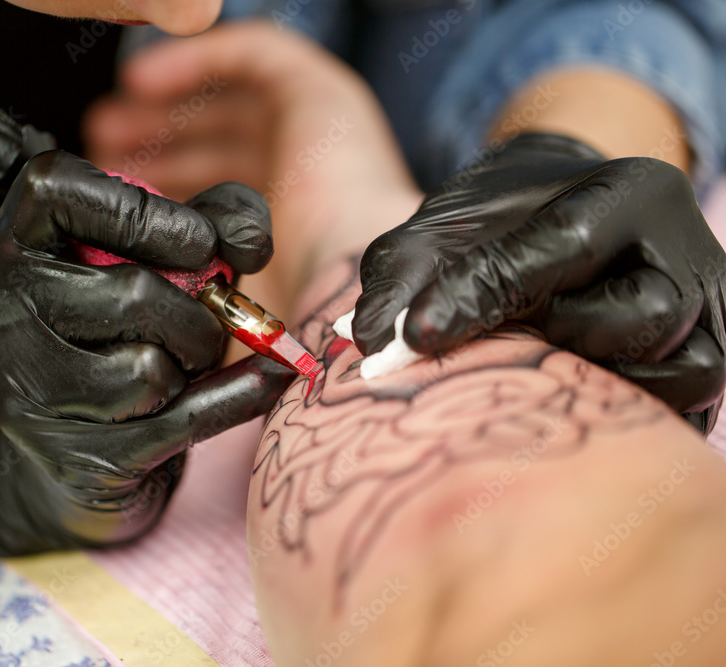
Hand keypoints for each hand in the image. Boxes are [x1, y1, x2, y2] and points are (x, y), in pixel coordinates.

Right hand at [0, 149, 291, 552]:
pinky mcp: (73, 458)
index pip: (55, 188)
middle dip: (198, 312)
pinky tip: (259, 382)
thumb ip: (213, 220)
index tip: (199, 243)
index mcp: (15, 244)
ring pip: (150, 368)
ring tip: (183, 361)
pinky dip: (234, 397)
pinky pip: (181, 420)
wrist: (66, 459)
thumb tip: (251, 241)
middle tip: (204, 320)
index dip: (142, 210)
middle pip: (133, 294)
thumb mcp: (158, 259)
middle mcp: (4, 314)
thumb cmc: (120, 335)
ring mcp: (30, 392)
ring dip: (195, 362)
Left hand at [85, 20, 422, 304]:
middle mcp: (301, 172)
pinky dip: (194, 60)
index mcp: (285, 222)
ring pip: (227, 98)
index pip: (215, 189)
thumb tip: (132, 317)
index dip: (161, 184)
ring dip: (164, 106)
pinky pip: (250, 52)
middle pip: (217, 141)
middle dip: (154, 144)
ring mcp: (313, 130)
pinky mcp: (319, 92)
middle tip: (100, 152)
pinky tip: (141, 81)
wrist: (343, 294)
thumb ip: (186, 303)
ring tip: (106, 124)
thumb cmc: (291, 315)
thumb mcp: (219, 312)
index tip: (110, 193)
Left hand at [354, 134, 725, 432]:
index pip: (561, 247)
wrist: (558, 222)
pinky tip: (570, 388)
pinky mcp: (715, 354)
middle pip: (631, 317)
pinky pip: (688, 401)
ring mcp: (712, 306)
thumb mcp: (438, 230)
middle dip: (546, 342)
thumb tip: (369, 341)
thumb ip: (400, 271)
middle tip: (494, 343)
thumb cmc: (495, 227)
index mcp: (628, 191)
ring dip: (590, 378)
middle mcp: (686, 247)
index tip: (412, 338)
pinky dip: (624, 404)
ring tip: (539, 358)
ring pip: (675, 368)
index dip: (483, 297)